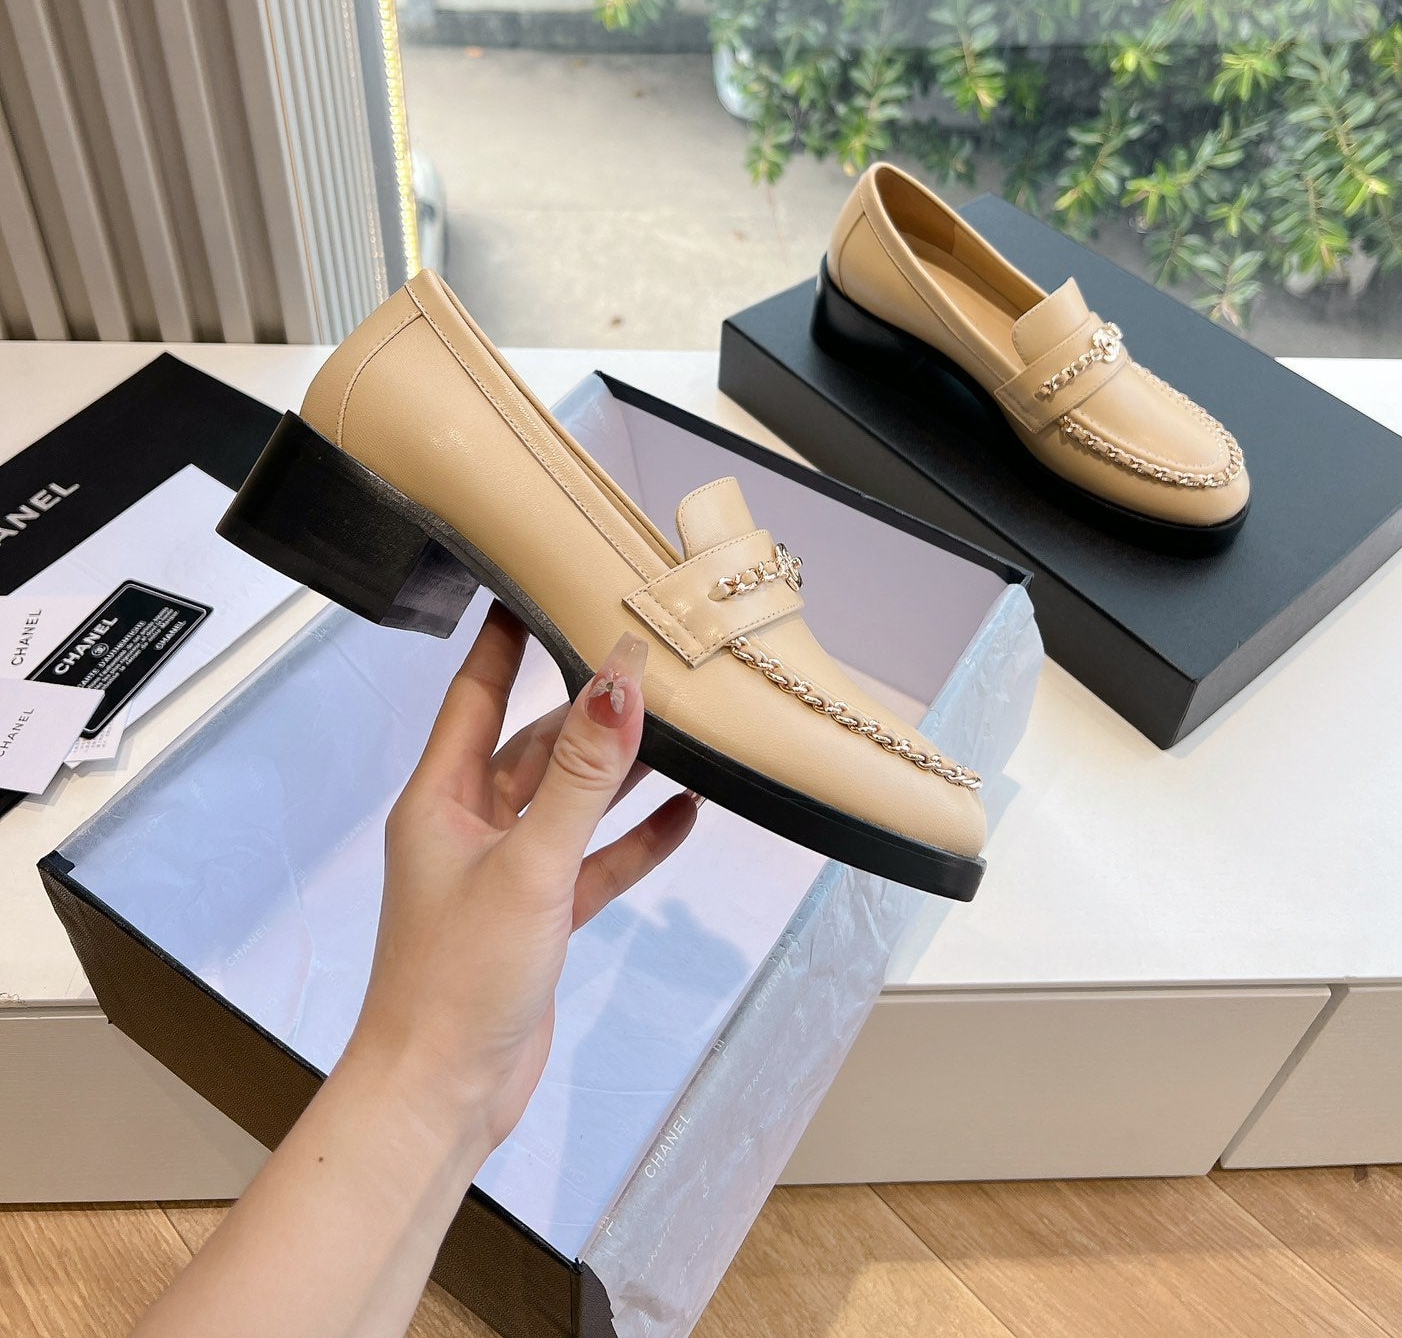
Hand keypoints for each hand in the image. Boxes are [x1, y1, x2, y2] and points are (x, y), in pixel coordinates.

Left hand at [342, 604, 696, 1167]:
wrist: (441, 1098)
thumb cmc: (456, 983)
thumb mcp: (530, 865)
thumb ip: (582, 775)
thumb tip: (619, 682)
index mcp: (441, 799)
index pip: (475, 693)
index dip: (504, 638)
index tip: (533, 582)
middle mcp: (468, 825)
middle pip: (533, 742)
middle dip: (585, 703)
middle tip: (640, 653)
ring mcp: (505, 872)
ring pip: (568, 800)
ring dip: (617, 769)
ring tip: (680, 725)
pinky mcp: (538, 917)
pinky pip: (592, 860)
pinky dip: (632, 838)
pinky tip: (682, 814)